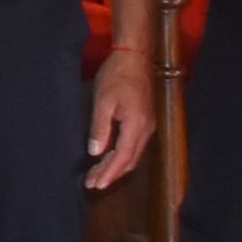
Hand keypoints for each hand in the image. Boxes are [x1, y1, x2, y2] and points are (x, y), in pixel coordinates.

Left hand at [84, 46, 158, 189]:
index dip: (110, 173)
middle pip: (130, 160)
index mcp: (137, 125)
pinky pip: (135, 145)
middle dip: (111, 174)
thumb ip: (100, 128)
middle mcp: (147, 129)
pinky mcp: (146, 120)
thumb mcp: (103, 101)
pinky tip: (109, 157)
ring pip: (133, 154)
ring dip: (116, 166)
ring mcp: (148, 125)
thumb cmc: (117, 76)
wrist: (134, 57)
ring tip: (98, 175)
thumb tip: (96, 152)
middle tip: (93, 184)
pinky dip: (122, 155)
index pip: (123, 157)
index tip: (96, 185)